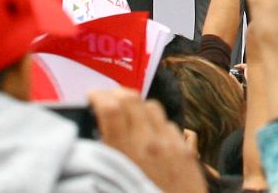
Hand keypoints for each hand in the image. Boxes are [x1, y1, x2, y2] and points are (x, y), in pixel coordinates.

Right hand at [90, 87, 206, 192]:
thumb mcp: (114, 184)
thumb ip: (106, 158)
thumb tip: (97, 140)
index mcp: (127, 153)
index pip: (112, 106)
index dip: (98, 96)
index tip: (91, 97)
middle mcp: (151, 142)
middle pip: (132, 98)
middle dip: (115, 94)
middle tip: (105, 100)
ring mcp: (172, 144)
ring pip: (152, 106)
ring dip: (137, 106)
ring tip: (126, 116)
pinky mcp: (186, 151)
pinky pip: (169, 124)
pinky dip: (156, 123)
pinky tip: (149, 135)